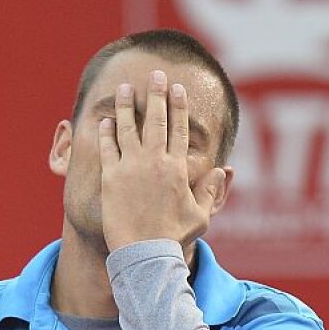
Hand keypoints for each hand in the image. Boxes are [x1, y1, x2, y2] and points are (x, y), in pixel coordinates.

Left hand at [98, 69, 225, 252]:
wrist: (145, 254)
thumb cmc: (173, 239)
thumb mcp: (200, 217)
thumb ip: (210, 191)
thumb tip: (223, 170)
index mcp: (177, 168)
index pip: (179, 129)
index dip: (178, 107)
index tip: (177, 89)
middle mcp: (154, 161)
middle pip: (156, 119)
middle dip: (156, 95)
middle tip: (156, 76)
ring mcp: (131, 167)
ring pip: (128, 128)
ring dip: (126, 105)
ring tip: (124, 88)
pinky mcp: (111, 178)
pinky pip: (107, 148)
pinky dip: (106, 133)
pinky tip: (105, 121)